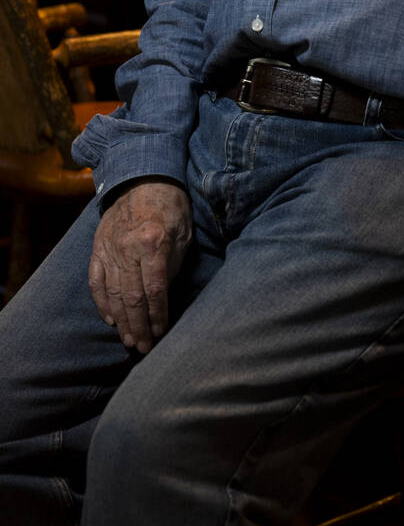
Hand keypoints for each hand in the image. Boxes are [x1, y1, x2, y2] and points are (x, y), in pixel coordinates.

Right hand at [89, 179, 191, 353]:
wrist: (142, 177)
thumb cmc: (170, 205)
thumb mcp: (184, 231)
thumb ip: (174, 263)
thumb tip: (165, 295)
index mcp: (153, 242)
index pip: (156, 289)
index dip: (159, 315)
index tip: (162, 333)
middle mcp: (127, 248)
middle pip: (132, 297)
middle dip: (140, 326)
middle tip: (145, 348)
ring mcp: (109, 249)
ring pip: (114, 294)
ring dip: (122, 321)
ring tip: (130, 340)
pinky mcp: (98, 248)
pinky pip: (96, 281)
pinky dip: (102, 303)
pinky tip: (110, 319)